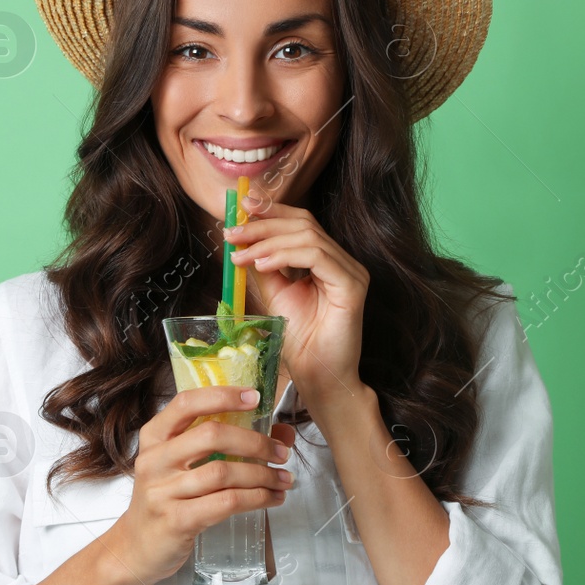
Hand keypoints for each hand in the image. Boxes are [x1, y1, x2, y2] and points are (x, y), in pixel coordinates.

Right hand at [107, 386, 297, 584]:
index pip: (186, 403)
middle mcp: (154, 460)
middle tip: (281, 453)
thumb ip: (226, 444)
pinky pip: (226, 502)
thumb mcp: (185, 465)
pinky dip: (256, 498)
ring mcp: (162, 491)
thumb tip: (282, 434)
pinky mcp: (176, 520)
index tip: (254, 397)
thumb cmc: (167, 499)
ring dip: (262, 475)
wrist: (137, 547)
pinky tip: (271, 498)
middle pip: (211, 435)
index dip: (222, 396)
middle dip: (255, 442)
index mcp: (154, 437)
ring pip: (223, 472)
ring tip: (284, 480)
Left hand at [224, 193, 368, 407]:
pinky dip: (285, 256)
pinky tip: (262, 264)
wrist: (318, 378)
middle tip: (231, 232)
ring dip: (267, 241)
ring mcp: (351, 271)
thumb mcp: (275, 295)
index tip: (240, 206)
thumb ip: (264, 266)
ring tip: (240, 254)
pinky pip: (317, 257)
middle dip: (263, 224)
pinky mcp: (352, 285)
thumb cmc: (301, 342)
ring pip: (308, 237)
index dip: (272, 210)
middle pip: (304, 223)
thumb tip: (242, 241)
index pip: (301, 222)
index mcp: (328, 260)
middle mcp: (343, 261)